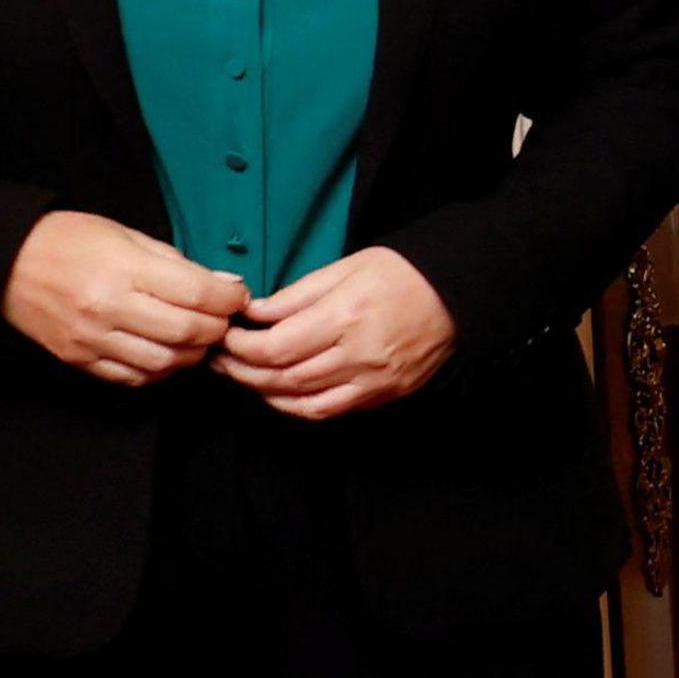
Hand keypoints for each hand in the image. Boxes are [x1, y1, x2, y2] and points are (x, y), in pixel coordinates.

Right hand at [1, 210, 251, 385]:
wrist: (6, 262)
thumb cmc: (71, 239)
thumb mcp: (128, 234)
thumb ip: (178, 263)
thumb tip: (225, 285)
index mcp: (125, 270)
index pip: (198, 294)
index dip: (230, 299)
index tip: (237, 296)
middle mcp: (108, 308)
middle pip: (186, 333)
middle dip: (217, 329)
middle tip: (223, 319)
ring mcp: (91, 338)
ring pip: (163, 362)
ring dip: (192, 354)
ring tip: (198, 338)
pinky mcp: (78, 359)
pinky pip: (132, 377)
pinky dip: (160, 370)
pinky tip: (167, 353)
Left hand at [211, 248, 456, 418]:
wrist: (458, 293)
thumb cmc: (404, 272)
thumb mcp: (348, 267)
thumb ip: (298, 294)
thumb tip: (254, 314)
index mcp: (345, 316)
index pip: (275, 347)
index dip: (240, 347)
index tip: (225, 335)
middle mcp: (357, 354)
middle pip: (282, 378)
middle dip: (242, 371)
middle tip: (220, 360)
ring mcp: (372, 380)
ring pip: (301, 400)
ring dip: (263, 391)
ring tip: (243, 376)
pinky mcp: (383, 394)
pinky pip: (328, 410)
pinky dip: (296, 407)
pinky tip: (280, 394)